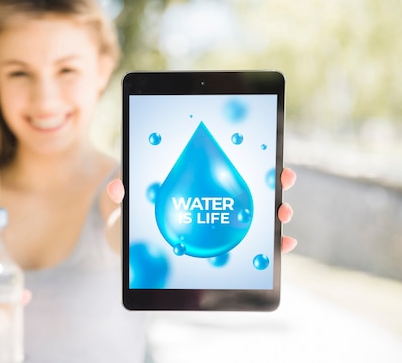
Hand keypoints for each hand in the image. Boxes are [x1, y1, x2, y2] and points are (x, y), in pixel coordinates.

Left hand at [107, 167, 297, 252]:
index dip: (251, 156)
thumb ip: (121, 193)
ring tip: (283, 214)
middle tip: (284, 180)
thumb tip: (117, 187)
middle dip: (273, 181)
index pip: (227, 163)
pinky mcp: (219, 245)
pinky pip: (249, 243)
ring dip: (276, 211)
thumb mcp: (125, 200)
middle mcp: (212, 197)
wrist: (129, 244)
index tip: (272, 155)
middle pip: (248, 185)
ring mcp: (218, 222)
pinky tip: (281, 244)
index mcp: (194, 179)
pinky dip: (269, 244)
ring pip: (254, 213)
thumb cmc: (130, 214)